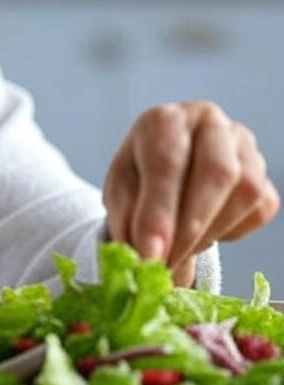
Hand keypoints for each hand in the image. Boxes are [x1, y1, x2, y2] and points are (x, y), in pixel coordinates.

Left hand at [103, 101, 278, 284]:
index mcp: (165, 120)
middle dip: (189, 229)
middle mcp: (209, 122)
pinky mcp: (263, 174)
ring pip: (245, 193)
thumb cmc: (140, 177)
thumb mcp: (120, 192)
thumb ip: (127, 217)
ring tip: (178, 248)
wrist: (166, 172)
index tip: (149, 254)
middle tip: (166, 264)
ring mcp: (243, 146)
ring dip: (210, 233)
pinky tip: (205, 230)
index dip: (158, 213)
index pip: (166, 162)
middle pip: (217, 173)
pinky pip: (260, 210)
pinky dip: (231, 232)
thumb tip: (144, 254)